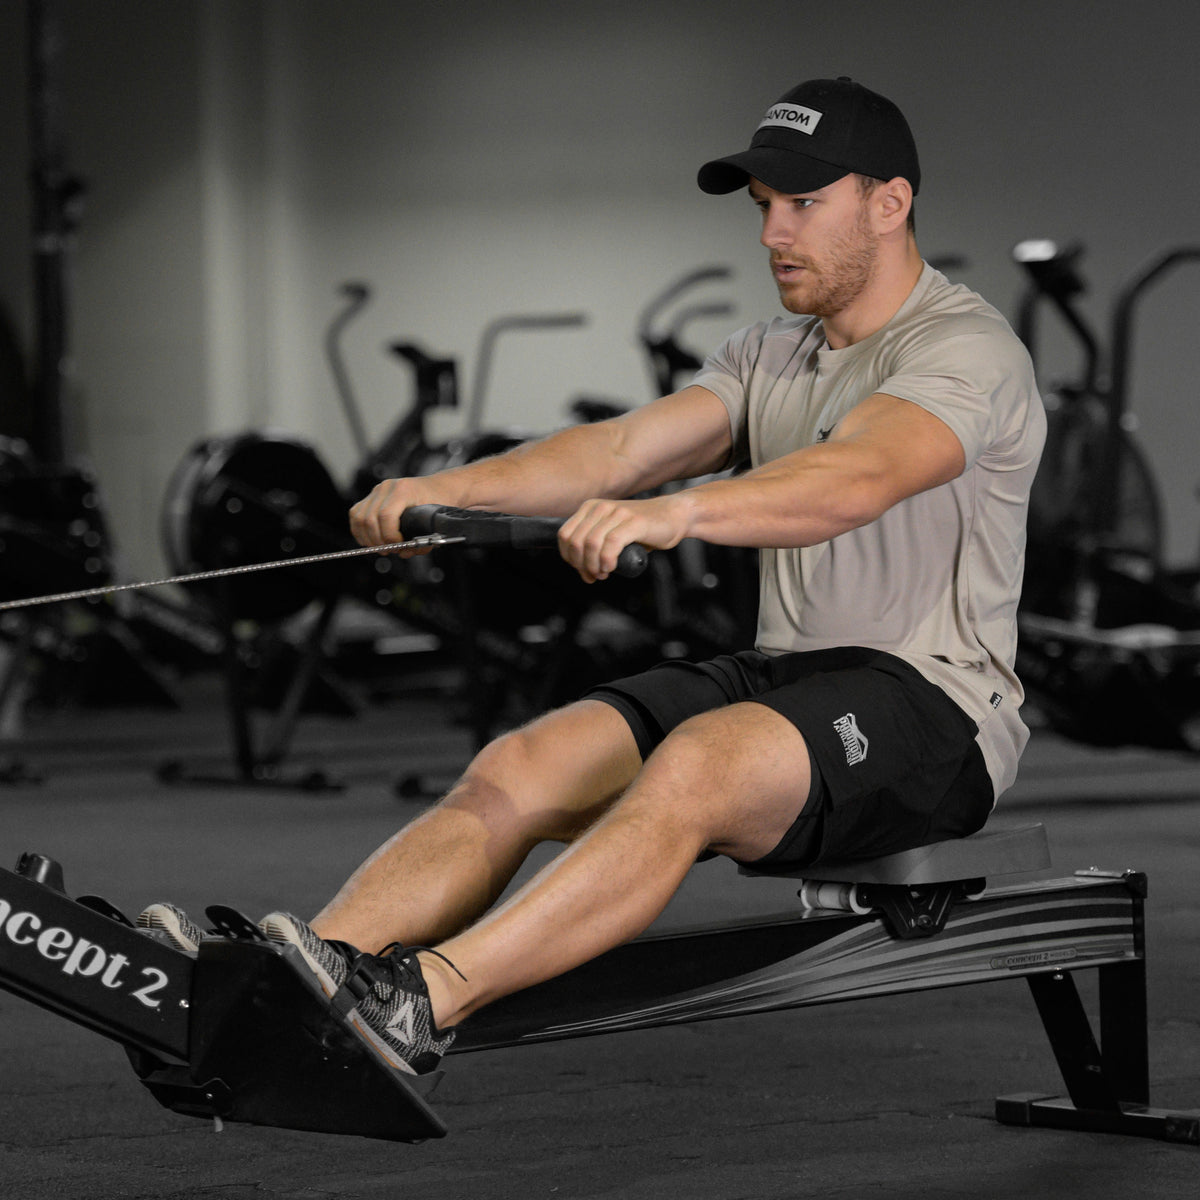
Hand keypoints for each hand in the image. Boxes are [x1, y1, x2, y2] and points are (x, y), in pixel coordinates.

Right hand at [349, 478, 457, 555]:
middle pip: (369, 518)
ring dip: (367, 537)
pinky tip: (369, 540)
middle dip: (377, 541)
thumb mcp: (435, 521)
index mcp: (404, 490)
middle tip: (389, 551)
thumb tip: (405, 552)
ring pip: (359, 517)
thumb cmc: (439, 502)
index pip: (386, 515)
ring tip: (380, 547)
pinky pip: (356, 514)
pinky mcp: (372, 496)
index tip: (398, 546)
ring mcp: (378, 490)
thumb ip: (423, 539)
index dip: (389, 536)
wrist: (438, 488)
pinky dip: (360, 530)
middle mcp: (387, 487)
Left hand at [557, 495, 689, 582]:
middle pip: (575, 542)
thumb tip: (580, 568)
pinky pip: (610, 544)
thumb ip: (595, 545)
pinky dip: (607, 561)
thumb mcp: (612, 532)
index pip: (564, 535)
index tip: (581, 570)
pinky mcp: (633, 522)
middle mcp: (600, 507)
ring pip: (591, 544)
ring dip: (594, 566)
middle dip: (581, 565)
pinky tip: (611, 567)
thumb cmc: (643, 529)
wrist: (674, 516)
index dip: (568, 558)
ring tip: (603, 573)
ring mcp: (617, 513)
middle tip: (594, 576)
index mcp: (590, 508)